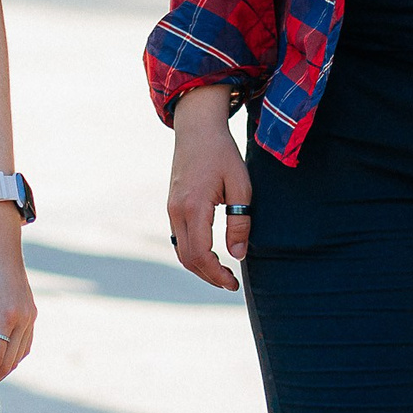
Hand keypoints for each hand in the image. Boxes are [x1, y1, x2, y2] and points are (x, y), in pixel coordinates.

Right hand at [166, 86, 251, 291]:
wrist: (197, 128)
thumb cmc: (222, 153)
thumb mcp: (240, 185)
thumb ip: (240, 222)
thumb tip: (238, 254)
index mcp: (194, 207)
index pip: (201, 254)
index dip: (217, 275)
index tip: (234, 283)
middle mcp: (177, 211)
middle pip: (187, 258)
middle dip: (209, 276)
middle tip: (231, 283)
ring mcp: (171, 208)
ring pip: (180, 250)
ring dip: (200, 267)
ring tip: (222, 272)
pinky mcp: (172, 205)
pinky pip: (178, 238)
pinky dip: (192, 253)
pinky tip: (210, 254)